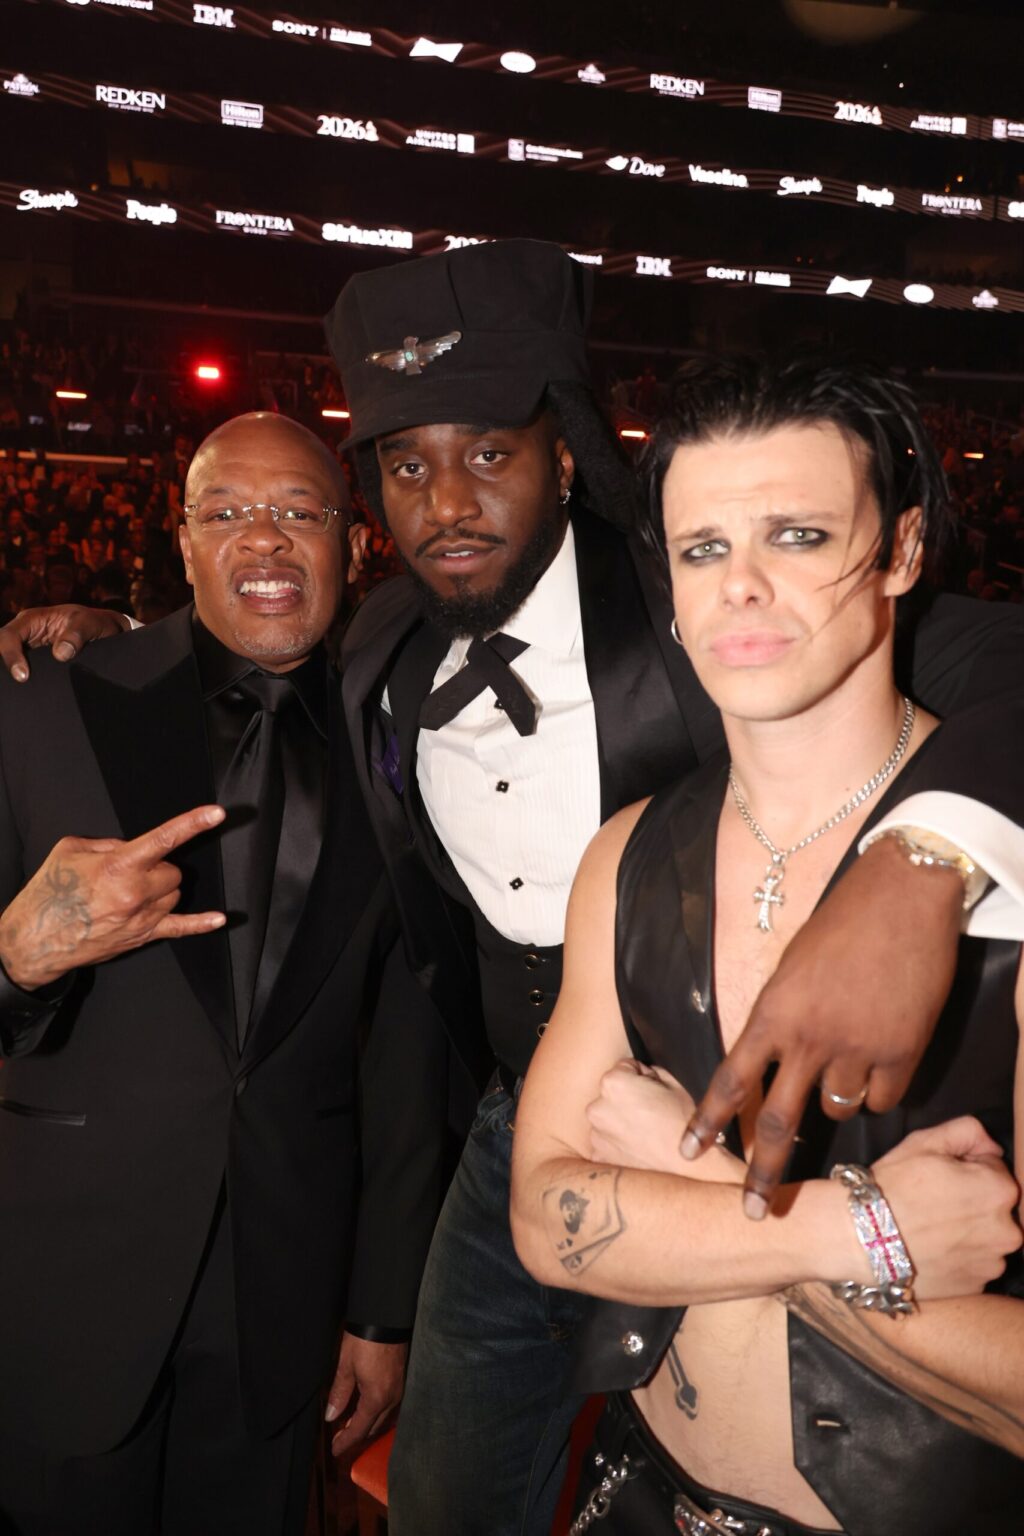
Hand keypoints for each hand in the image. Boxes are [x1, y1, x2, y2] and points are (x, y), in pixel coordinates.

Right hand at [0, 605, 129, 681]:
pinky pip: (23, 671)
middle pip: (1, 649)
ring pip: (9, 662)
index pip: (9, 636)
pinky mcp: (36, 664)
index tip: (23, 676)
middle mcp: (25, 634)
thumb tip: (61, 654)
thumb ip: (78, 634)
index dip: (10, 655)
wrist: (105, 633)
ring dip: (11, 676)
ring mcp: (29, 650)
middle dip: (5, 668)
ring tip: (21, 693)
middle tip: (21, 685)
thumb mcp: (90, 623)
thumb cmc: (95, 623)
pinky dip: (23, 682)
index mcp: (32, 619)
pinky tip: (30, 695)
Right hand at [0, 806, 225, 988]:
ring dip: (161, 888)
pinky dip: (201, 923)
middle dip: (157, 867)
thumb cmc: (49, 894)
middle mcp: (135, 892)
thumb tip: (129, 847)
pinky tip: (219, 918)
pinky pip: (180, 928)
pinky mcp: (142, 936)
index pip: (164, 839)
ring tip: (130, 893)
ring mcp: (141, 917)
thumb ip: (107, 844)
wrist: (35, 939)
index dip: (193, 823)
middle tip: (130, 872)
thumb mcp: (70, 851)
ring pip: (175, 893)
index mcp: (118, 866)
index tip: (215, 813)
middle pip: (172, 871)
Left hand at [325, 1332, 407, 1456]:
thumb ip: (340, 1394)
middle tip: (340, 1437)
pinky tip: (368, 1407)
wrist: (387, 1317)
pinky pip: (390, 1406)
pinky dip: (377, 1412)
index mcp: (376, 1398)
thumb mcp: (346, 1367)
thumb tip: (331, 1417)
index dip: (346, 1442)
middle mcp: (392, 1398)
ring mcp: (400, 1389)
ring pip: (384, 1417)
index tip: (336, 1451)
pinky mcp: (402, 1379)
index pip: (359, 1429)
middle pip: (374, 1427)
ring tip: (352, 1424)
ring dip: (368, 1423)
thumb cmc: (364, 1341)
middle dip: (357, 1434)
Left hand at [586, 1060, 740, 1184]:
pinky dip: (617, 1145)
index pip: (623, 1068)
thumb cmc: (682, 1124)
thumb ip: (650, 1072)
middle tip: (649, 1114)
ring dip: (618, 1122)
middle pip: (610, 1095)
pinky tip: (637, 1149)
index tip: (652, 1092)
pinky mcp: (599, 1157)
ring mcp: (596, 1134)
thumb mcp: (673, 1084)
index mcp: (613, 1083)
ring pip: (606, 1119)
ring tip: (644, 1134)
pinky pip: (605, 1143)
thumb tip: (642, 1075)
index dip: (641, 1078)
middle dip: (625, 1100)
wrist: (688, 1168)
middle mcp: (597, 1107)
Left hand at [682, 837, 962, 1214]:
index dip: (707, 1121)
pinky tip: (886, 1054)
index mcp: (772, 1013)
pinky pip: (885, 1096)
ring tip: (851, 1059)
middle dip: (764, 1173)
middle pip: (780, 1121)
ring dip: (840, 1098)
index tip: (686, 1151)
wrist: (902, 895)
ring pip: (840, 1107)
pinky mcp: (901, 1051)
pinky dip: (883, 1085)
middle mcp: (808, 1038)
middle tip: (754, 1211)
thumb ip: (781, 1018)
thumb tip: (775, 1058)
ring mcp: (856, 1047)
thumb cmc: (841, 922)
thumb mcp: (792, 967)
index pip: (730, 1079)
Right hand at [870, 1117, 1020, 1300]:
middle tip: (934, 1201)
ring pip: (986, 1236)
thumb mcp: (925, 1141)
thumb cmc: (893, 1186)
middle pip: (994, 1205)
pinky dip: (959, 1256)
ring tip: (932, 1228)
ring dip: (969, 1230)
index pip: (994, 1168)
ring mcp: (992, 1264)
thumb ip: (968, 1131)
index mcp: (1000, 1191)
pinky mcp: (975, 1287)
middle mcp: (1007, 1231)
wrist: (861, 1238)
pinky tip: (933, 1249)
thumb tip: (992, 1148)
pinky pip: (974, 1264)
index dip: (966, 1166)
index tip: (940, 1174)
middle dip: (973, 1199)